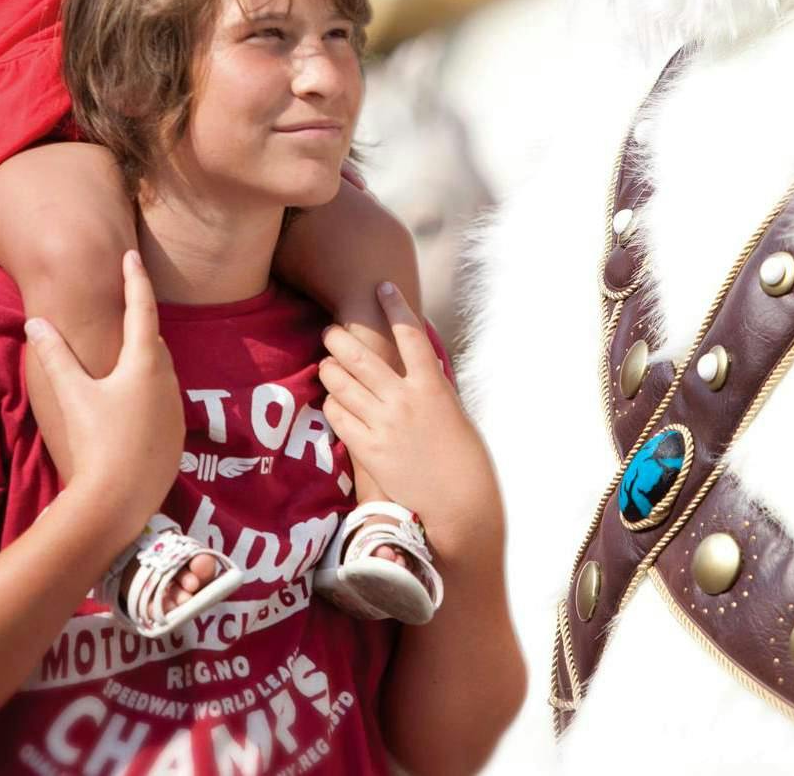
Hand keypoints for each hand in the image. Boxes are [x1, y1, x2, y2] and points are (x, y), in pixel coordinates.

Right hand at [24, 251, 183, 538]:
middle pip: (154, 342)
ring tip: (124, 353)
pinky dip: (149, 391)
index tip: (132, 255)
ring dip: (145, 359)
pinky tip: (131, 403)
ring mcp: (175, 411)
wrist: (118, 501)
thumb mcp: (72, 395)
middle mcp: (167, 382)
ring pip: (161, 372)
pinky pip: (163, 401)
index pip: (142, 308)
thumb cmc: (95, 443)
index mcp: (144, 364)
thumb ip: (55, 357)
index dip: (135, 280)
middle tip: (129, 301)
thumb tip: (36, 321)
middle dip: (141, 322)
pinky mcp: (175, 437)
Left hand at [319, 285, 501, 570]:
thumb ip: (431, 389)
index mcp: (433, 386)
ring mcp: (383, 425)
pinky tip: (333, 400)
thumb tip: (417, 368)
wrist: (459, 508)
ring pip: (342, 382)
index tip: (381, 286)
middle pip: (362, 355)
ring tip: (327, 362)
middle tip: (332, 330)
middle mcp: (405, 400)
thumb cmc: (465, 462)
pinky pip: (338, 416)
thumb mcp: (453, 414)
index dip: (394, 306)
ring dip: (330, 368)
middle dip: (341, 337)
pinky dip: (333, 404)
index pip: (409, 334)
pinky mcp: (368, 450)